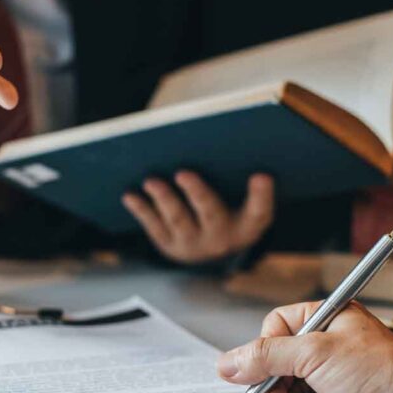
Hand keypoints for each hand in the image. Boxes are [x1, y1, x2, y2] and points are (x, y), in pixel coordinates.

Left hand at [121, 171, 273, 263]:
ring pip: (178, 220)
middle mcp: (222, 238)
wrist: (212, 248)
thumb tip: (226, 145)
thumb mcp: (245, 201)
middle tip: (183, 172)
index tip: (262, 175)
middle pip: (211, 213)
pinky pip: (154, 226)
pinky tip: (130, 195)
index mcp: (247, 225)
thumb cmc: (232, 211)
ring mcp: (194, 244)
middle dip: (197, 193)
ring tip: (151, 181)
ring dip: (163, 199)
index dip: (261, 195)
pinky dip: (141, 210)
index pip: (259, 211)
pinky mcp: (170, 245)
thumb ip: (242, 180)